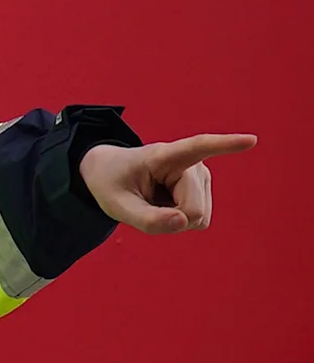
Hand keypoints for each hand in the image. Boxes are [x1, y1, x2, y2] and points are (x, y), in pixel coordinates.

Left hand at [80, 133, 255, 234]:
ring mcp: (201, 176)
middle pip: (193, 211)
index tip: (251, 140)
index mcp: (165, 156)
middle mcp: (191, 163)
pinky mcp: (204, 188)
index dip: (225, 145)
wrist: (112, 174)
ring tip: (153, 199)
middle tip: (145, 202)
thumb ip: (147, 220)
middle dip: (170, 218)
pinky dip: (178, 219)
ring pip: (197, 218)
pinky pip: (197, 220)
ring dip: (173, 218)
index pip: (198, 148)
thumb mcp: (117, 206)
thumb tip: (184, 222)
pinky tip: (164, 203)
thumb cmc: (112, 184)